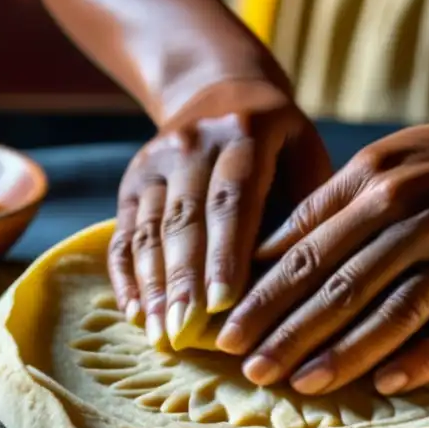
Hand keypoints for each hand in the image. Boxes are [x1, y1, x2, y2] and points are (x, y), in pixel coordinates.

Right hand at [109, 79, 330, 348]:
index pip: (233, 198)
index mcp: (245, 133)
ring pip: (150, 228)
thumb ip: (303, 209)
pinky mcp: (132, 180)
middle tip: (186, 331)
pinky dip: (126, 275)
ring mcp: (156, 160)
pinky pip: (124, 232)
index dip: (226, 252)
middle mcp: (193, 142)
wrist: (221, 94)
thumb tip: (292, 283)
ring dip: (154, 284)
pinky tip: (135, 312)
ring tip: (161, 333)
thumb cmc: (279, 145)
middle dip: (184, 279)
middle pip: (186, 217)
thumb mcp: (303, 157)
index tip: (224, 303)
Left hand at [215, 118, 428, 395]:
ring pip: (396, 310)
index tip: (227, 331)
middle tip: (251, 370)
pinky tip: (388, 384)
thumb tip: (260, 257)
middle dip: (292, 332)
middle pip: (344, 286)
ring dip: (348, 352)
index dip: (265, 296)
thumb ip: (322, 207)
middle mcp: (416, 218)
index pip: (309, 252)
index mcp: (376, 186)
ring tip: (304, 384)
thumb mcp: (376, 162)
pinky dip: (424, 357)